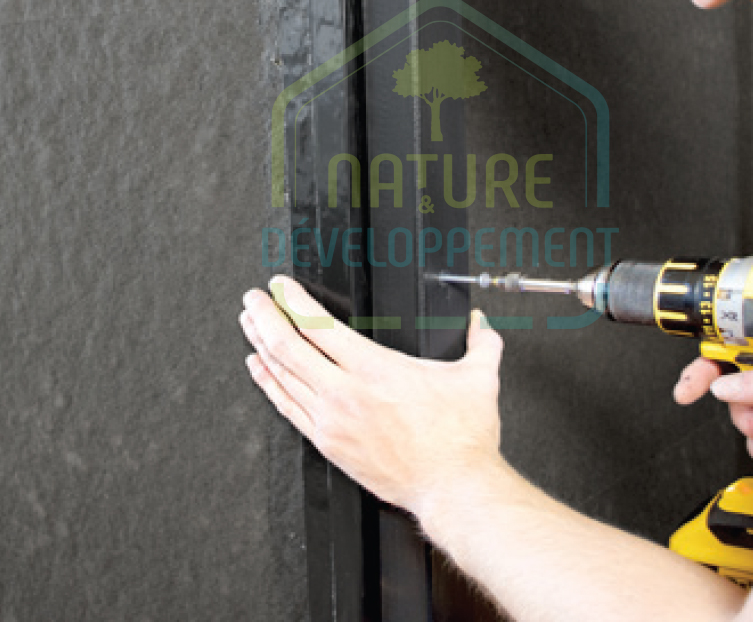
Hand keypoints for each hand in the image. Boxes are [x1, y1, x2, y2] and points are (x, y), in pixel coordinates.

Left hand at [239, 276, 504, 517]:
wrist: (452, 488)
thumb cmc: (460, 438)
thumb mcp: (479, 378)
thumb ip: (482, 342)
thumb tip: (482, 323)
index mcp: (375, 369)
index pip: (319, 326)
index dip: (293, 301)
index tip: (280, 286)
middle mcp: (346, 394)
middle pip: (288, 348)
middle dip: (265, 317)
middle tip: (253, 299)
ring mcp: (333, 422)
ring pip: (282, 377)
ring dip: (261, 346)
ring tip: (248, 325)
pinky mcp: (330, 445)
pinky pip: (288, 408)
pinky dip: (269, 385)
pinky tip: (259, 371)